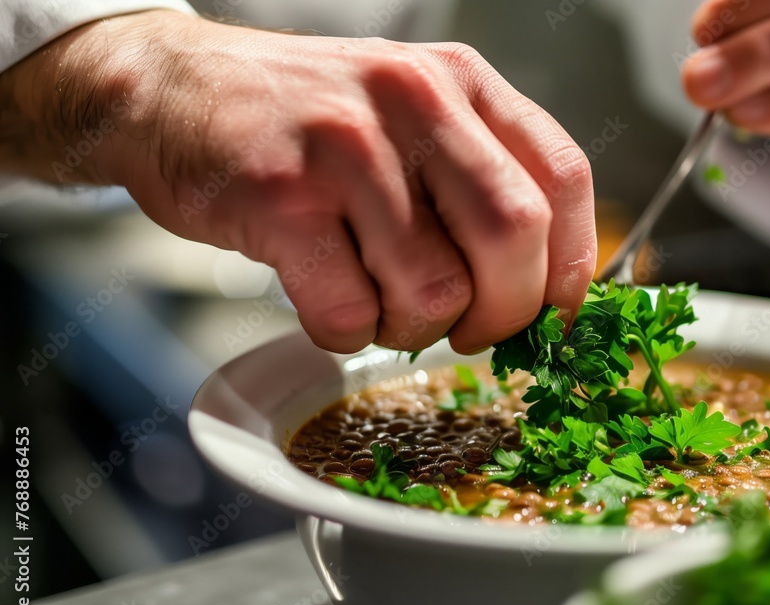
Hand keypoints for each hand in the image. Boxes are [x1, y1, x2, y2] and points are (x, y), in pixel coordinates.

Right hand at [2, 10, 595, 353]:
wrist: (172, 91)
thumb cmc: (309, 126)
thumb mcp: (410, 119)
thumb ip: (479, 183)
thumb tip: (544, 291)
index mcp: (462, 82)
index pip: (563, 179)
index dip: (571, 265)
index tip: (553, 313)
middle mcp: (414, 101)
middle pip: (513, 236)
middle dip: (503, 313)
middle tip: (470, 330)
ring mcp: (346, 147)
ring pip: (433, 289)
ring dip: (412, 326)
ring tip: (378, 298)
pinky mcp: (281, 197)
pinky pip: (350, 310)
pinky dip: (346, 330)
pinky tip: (327, 298)